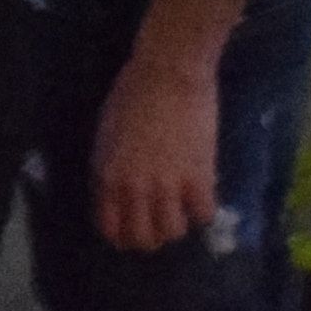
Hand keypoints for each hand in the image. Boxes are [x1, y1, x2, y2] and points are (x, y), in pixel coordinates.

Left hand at [89, 42, 223, 253]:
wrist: (168, 71)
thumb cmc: (132, 93)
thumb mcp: (107, 135)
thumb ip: (110, 168)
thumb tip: (116, 191)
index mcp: (108, 177)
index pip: (111, 229)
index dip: (123, 235)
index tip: (134, 227)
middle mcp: (135, 189)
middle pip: (143, 239)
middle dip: (152, 236)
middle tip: (161, 220)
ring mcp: (167, 186)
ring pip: (173, 233)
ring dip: (178, 223)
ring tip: (182, 206)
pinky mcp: (198, 178)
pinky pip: (203, 215)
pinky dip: (203, 209)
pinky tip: (201, 192)